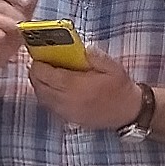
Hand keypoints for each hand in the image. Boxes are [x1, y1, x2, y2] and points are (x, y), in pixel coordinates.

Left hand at [21, 47, 143, 132]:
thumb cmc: (120, 87)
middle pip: (39, 85)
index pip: (45, 74)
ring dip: (39, 84)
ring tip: (46, 74)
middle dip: (36, 73)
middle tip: (41, 63)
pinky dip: (46, 95)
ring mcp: (66, 111)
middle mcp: (67, 100)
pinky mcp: (68, 118)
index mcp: (75, 85)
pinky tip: (53, 88)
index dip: (38, 64)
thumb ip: (94, 55)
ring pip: (41, 97)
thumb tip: (80, 47)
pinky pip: (49, 106)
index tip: (41, 56)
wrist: (128, 112)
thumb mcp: (111, 66)